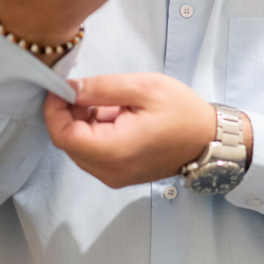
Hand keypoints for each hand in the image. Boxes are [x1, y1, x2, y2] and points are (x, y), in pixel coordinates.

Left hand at [43, 73, 252, 188]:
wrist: (210, 140)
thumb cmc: (182, 112)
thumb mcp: (143, 88)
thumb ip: (100, 88)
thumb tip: (67, 88)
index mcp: (114, 151)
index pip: (62, 135)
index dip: (53, 110)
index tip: (60, 87)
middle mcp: (109, 171)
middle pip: (68, 143)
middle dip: (69, 114)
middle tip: (87, 89)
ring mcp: (114, 177)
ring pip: (79, 149)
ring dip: (82, 124)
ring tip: (108, 102)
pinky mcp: (119, 175)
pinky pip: (93, 155)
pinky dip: (94, 134)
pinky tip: (114, 116)